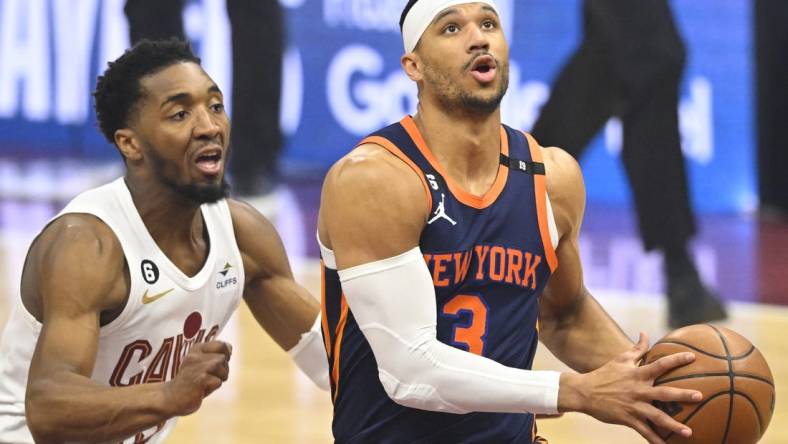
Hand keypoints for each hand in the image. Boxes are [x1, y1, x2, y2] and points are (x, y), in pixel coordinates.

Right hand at [164, 341, 231, 415]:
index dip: (226, 355)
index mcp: (197, 349)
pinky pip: (218, 381)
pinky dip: (214, 387)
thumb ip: (215, 354)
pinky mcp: (199, 380)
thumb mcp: (201, 363)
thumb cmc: (191, 381)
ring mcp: (196, 367)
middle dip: (223, 370)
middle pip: (223, 358)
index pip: (221, 345)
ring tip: (207, 383)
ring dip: (219, 378)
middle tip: (210, 377)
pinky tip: (202, 389)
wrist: (171, 398)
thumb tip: (230, 347)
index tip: (218, 364)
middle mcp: (195, 355)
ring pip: (222, 368)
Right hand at [558, 332, 701, 443]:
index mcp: (637, 374)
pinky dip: (655, 440)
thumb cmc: (604, 374)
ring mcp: (634, 406)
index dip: (676, 360)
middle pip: (664, 393)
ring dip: (674, 425)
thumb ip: (637, 348)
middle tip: (699, 396)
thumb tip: (645, 333)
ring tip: (689, 432)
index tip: (692, 357)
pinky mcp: (628, 419)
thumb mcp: (620, 359)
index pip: (660, 365)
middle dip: (682, 394)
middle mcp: (638, 390)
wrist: (584, 392)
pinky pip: (645, 431)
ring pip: (657, 416)